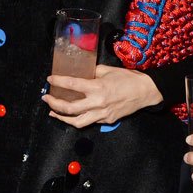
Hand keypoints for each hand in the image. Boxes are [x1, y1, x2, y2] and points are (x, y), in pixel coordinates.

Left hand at [44, 65, 162, 127]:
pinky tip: (72, 115)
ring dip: (62, 118)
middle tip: (46, 99)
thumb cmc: (127, 78)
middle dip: (54, 104)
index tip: (50, 79)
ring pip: (77, 122)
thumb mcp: (107, 70)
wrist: (145, 91)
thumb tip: (80, 73)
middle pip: (69, 108)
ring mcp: (102, 114)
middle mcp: (97, 103)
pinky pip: (89, 121)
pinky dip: (78, 119)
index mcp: (97, 87)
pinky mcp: (107, 121)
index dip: (58, 82)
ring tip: (53, 113)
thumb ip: (92, 73)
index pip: (72, 85)